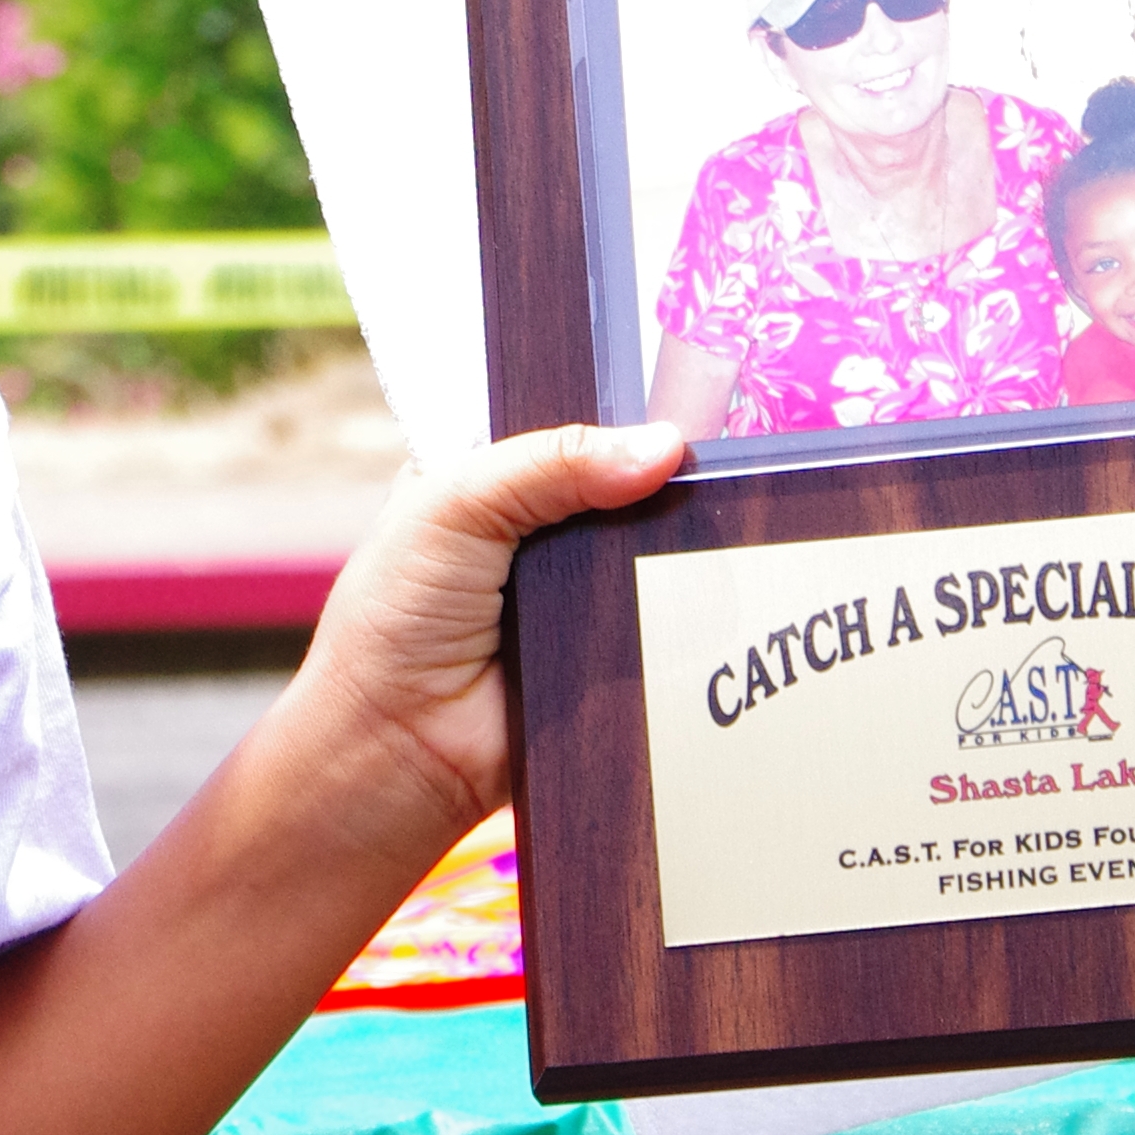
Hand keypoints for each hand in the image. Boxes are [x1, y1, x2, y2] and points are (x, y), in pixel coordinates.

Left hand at [282, 421, 690, 860]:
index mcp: (491, 477)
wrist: (400, 747)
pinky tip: (730, 582)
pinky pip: (668, 619)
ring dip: (682, 540)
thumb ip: (549, 464)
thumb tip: (664, 447)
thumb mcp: (456, 505)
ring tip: (737, 512)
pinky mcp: (615, 654)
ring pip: (653, 550)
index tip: (682, 387)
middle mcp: (540, 531)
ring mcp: (581, 593)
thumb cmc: (397, 617)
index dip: (615, 407)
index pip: (567, 421)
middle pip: (623, 484)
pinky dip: (691, 606)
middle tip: (728, 450)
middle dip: (663, 476)